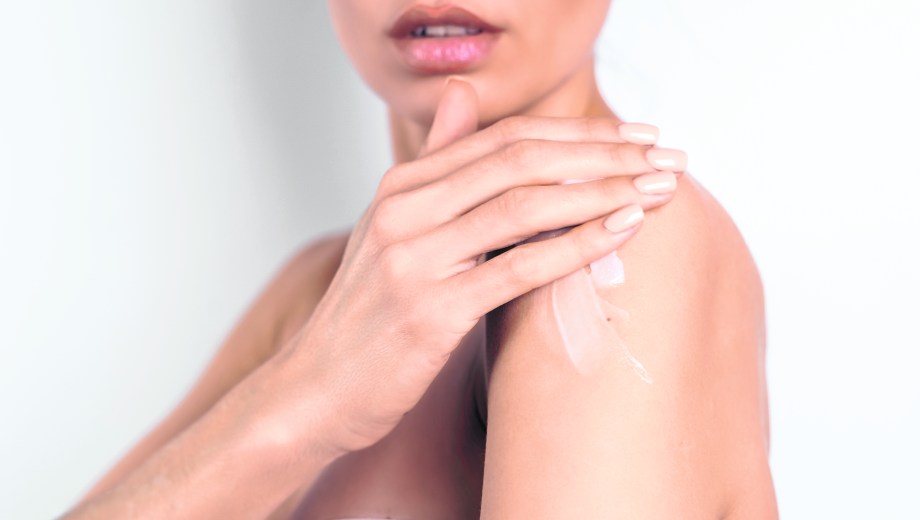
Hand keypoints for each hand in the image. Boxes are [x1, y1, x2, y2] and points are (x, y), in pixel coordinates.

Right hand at [266, 79, 684, 456]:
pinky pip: (516, 269)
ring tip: (660, 189)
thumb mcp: (395, 229)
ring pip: (523, 207)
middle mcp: (404, 211)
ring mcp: (413, 259)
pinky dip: (574, 245)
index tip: (638, 137)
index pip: (504, 139)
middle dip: (604, 155)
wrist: (317, 388)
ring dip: (602, 193)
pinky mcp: (429, 312)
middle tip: (666, 157)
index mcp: (402, 186)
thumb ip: (437, 165)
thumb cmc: (369, 314)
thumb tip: (461, 95)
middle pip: (520, 161)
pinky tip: (620, 230)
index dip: (579, 133)